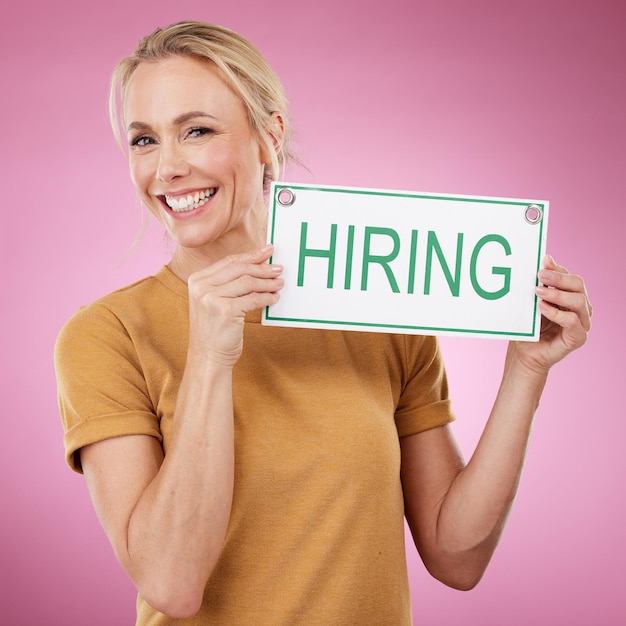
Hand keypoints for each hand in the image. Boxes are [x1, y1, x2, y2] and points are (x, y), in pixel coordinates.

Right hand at [186, 245, 282, 366]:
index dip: (251, 255)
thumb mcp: (214, 302)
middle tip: (278, 268)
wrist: (207, 357)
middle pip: (239, 268)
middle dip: (262, 267)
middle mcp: (201, 287)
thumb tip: (258, 266)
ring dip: (267, 282)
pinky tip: (274, 298)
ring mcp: (211, 298)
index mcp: (197, 280)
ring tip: (279, 283)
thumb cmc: (215, 330)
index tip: (267, 251)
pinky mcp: (225, 311)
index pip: (229, 262)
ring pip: (248, 282)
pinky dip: (267, 297)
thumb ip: (229, 284)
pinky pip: (253, 298)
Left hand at [511, 255, 591, 374]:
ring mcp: (582, 323)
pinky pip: (573, 322)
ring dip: (558, 294)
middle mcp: (581, 309)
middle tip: (540, 275)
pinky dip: (557, 313)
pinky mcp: (578, 338)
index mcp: (571, 297)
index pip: (570, 277)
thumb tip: (544, 259)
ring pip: (579, 301)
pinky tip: (542, 308)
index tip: (543, 261)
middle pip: (579, 285)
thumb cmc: (528, 327)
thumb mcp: (531, 303)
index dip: (558, 269)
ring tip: (538, 292)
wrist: (524, 353)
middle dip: (559, 278)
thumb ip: (539, 285)